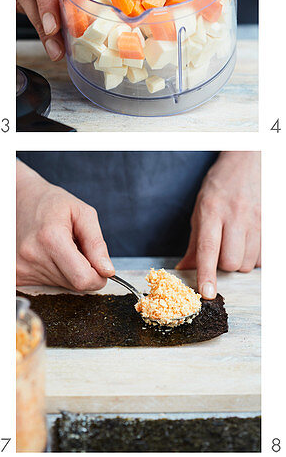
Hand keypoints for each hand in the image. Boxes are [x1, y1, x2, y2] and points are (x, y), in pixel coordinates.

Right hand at [16, 161, 113, 290]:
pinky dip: (51, 273)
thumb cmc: (52, 204)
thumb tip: (107, 271)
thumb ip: (97, 244)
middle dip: (81, 271)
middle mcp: (32, 256)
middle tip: (73, 249)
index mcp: (51, 238)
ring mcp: (20, 267)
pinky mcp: (15, 275)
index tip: (99, 267)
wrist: (18, 201)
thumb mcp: (83, 213)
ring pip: (59, 286)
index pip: (82, 279)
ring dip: (65, 271)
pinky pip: (44, 285)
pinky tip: (45, 255)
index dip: (97, 278)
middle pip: (72, 284)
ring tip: (56, 249)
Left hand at [176, 151, 259, 300]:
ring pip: (249, 262)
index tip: (207, 292)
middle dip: (224, 266)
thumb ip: (194, 243)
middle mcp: (236, 216)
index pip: (208, 249)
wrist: (248, 163)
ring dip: (240, 262)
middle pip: (232, 262)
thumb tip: (184, 269)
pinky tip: (249, 244)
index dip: (207, 274)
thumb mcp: (200, 211)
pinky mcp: (272, 223)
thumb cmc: (220, 188)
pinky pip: (264, 256)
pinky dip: (256, 257)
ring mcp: (257, 220)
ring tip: (235, 245)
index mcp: (212, 212)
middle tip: (221, 253)